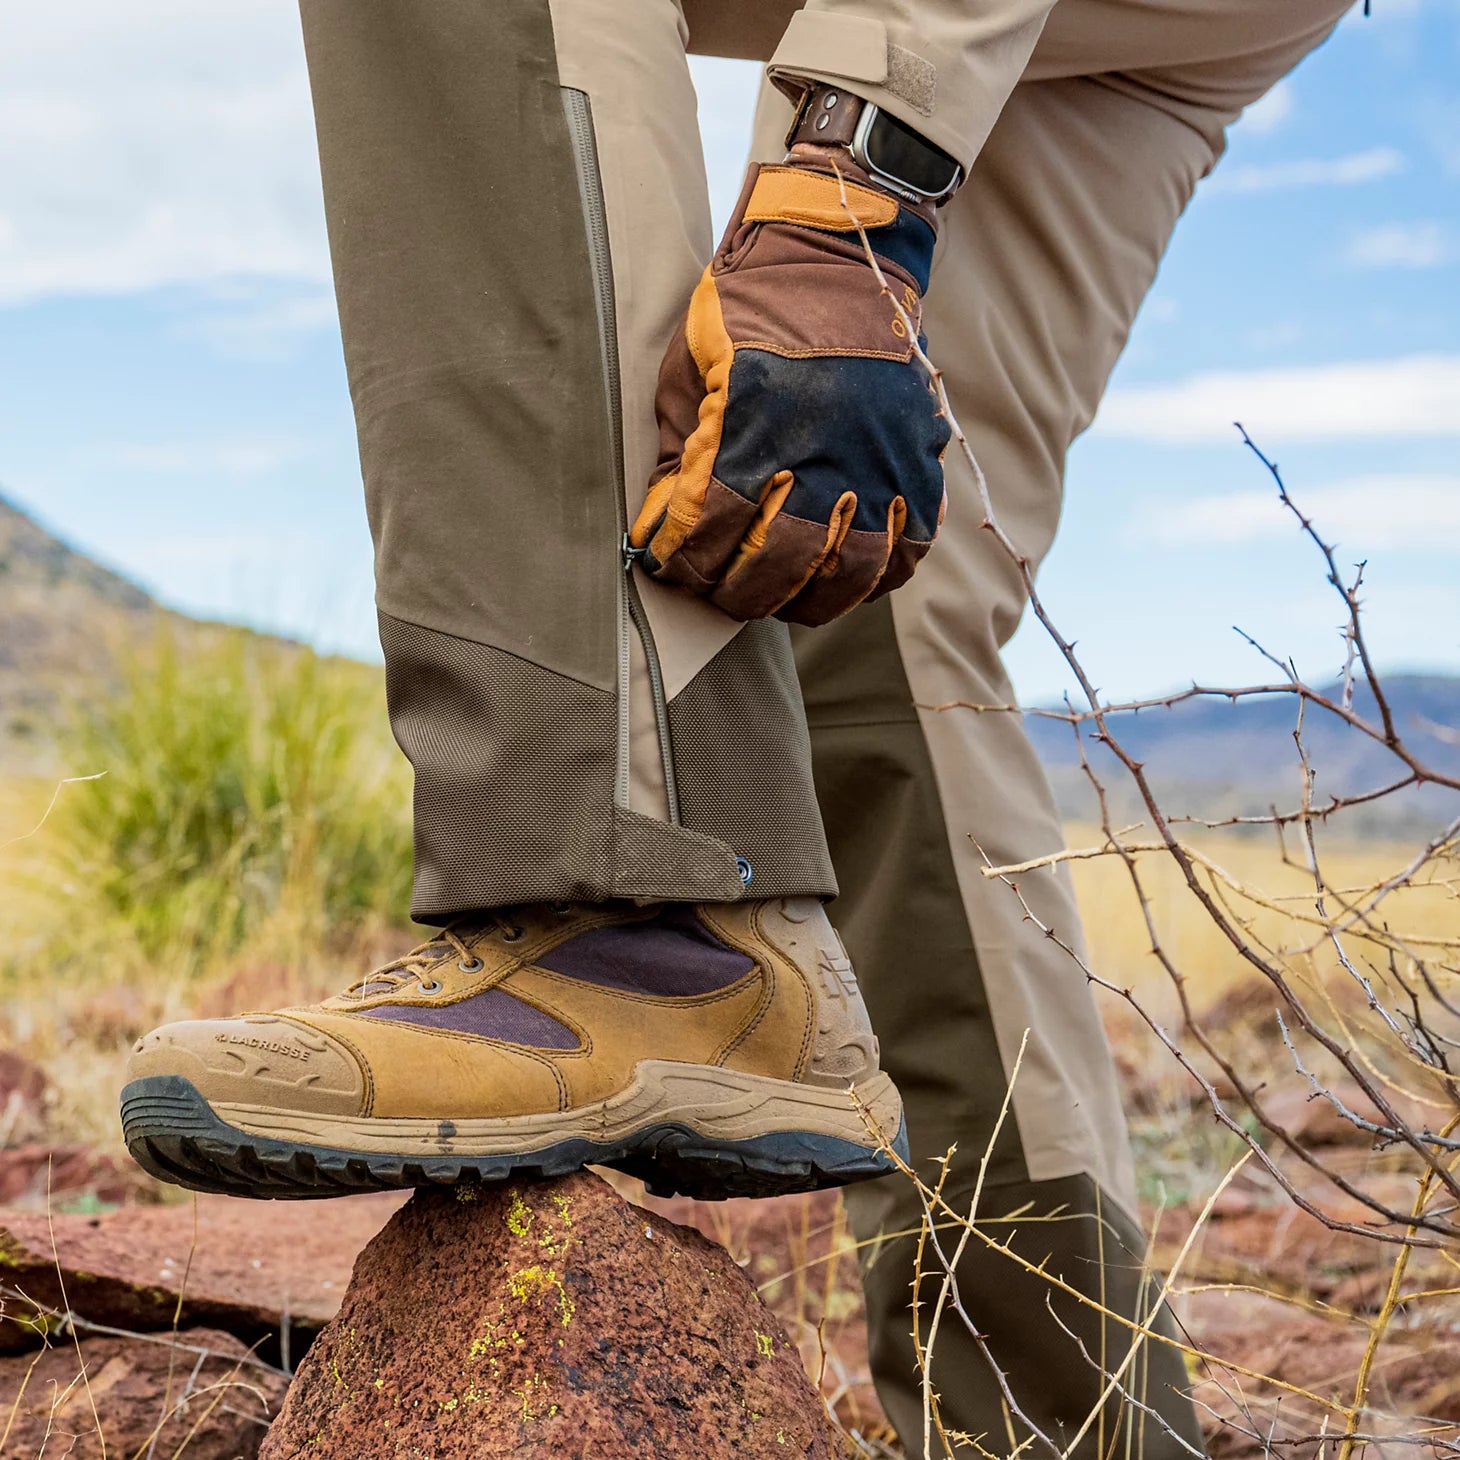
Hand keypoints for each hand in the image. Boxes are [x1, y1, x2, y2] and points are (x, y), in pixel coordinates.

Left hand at [628, 159, 948, 626]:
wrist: (836, 252)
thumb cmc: (747, 310)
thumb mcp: (689, 369)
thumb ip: (679, 452)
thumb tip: (666, 526)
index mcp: (752, 420)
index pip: (713, 525)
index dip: (684, 560)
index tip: (669, 567)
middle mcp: (821, 445)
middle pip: (780, 560)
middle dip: (739, 592)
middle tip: (722, 596)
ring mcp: (876, 457)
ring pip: (849, 568)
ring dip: (808, 600)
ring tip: (781, 602)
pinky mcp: (917, 458)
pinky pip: (908, 544)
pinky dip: (878, 578)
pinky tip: (845, 583)